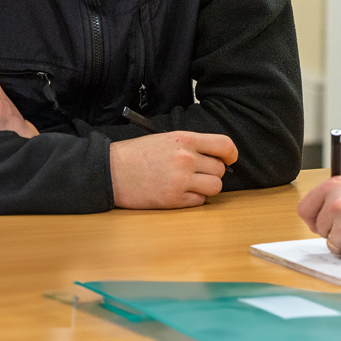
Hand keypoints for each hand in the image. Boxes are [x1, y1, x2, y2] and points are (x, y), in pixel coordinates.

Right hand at [109, 131, 238, 208]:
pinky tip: (178, 193)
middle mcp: (186, 159)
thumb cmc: (136, 155)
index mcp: (184, 140)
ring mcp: (181, 180)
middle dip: (212, 172)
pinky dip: (193, 200)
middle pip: (220, 169)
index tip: (229, 159)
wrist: (110, 171)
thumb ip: (191, 146)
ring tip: (190, 185)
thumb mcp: (165, 139)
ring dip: (206, 187)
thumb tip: (216, 157)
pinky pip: (199, 202)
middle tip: (197, 174)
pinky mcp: (174, 200)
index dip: (231, 154)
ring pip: (215, 187)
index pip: (224, 145)